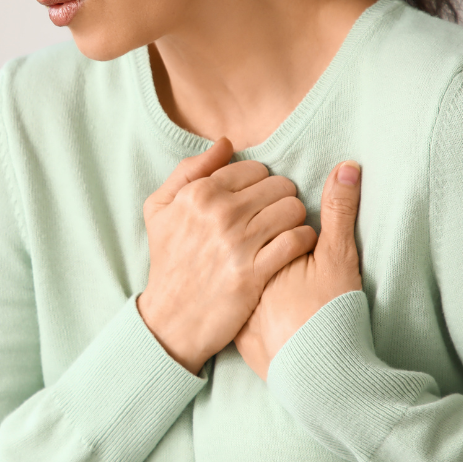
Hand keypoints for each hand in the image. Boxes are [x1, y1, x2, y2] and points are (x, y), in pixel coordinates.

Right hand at [137, 136, 317, 375]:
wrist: (171, 318)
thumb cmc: (168, 260)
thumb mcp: (159, 208)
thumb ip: (189, 170)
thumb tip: (226, 143)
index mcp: (198, 193)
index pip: (253, 168)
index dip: (259, 183)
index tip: (257, 200)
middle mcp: (219, 213)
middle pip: (279, 186)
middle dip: (281, 198)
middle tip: (273, 216)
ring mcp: (237, 243)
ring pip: (293, 209)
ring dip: (294, 219)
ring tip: (284, 230)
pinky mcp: (254, 272)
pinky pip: (297, 240)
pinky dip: (303, 240)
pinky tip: (294, 247)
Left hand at [234, 160, 362, 381]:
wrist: (321, 375)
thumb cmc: (331, 313)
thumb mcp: (339, 258)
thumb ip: (339, 211)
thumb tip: (348, 167)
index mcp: (257, 247)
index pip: (249, 210)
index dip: (265, 211)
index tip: (281, 221)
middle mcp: (235, 269)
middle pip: (231, 235)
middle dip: (244, 230)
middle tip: (272, 244)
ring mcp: (231, 299)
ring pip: (228, 265)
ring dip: (239, 258)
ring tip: (268, 267)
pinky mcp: (232, 324)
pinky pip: (230, 298)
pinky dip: (241, 289)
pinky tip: (258, 292)